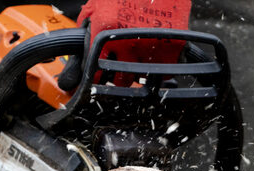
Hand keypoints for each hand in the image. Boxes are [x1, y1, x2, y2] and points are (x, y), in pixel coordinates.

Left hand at [59, 0, 191, 89]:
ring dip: (140, 73)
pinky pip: (166, 73)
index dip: (96, 78)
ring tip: (140, 60)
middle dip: (119, 77)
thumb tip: (82, 39)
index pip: (95, 70)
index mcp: (104, 32)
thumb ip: (88, 23)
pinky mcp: (172, 50)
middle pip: (120, 80)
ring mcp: (150, 49)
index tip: (98, 79)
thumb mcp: (99, 3)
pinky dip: (162, 70)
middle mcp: (126, 44)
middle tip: (122, 69)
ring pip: (143, 78)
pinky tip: (157, 57)